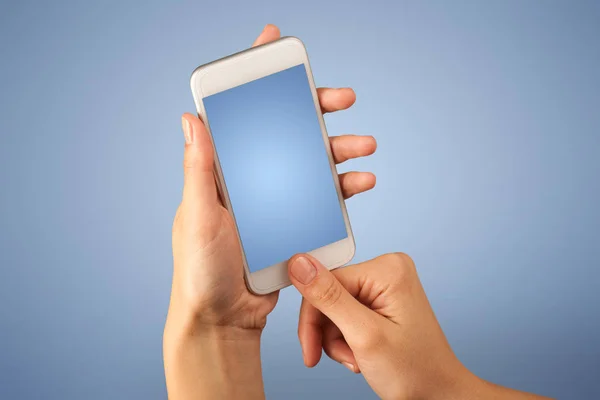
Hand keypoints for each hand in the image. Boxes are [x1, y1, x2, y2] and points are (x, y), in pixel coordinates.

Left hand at [167, 24, 376, 333]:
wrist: (224, 319)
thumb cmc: (200, 270)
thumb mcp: (196, 215)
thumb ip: (199, 169)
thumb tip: (191, 118)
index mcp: (224, 170)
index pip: (242, 115)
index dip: (257, 80)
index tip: (274, 45)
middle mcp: (252, 178)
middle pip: (288, 132)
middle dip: (315, 110)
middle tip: (343, 97)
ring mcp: (277, 200)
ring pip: (313, 163)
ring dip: (340, 149)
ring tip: (366, 144)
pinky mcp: (296, 224)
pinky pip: (325, 198)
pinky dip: (345, 187)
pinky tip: (361, 182)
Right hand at [288, 253, 550, 399]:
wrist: (437, 394)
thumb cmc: (416, 370)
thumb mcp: (364, 335)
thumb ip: (328, 297)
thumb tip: (298, 262)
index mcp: (386, 269)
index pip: (325, 281)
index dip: (312, 317)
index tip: (310, 349)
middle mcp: (386, 270)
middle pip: (328, 293)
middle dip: (328, 331)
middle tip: (343, 356)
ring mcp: (385, 285)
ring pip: (334, 306)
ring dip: (337, 338)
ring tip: (356, 358)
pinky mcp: (381, 299)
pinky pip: (345, 313)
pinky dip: (346, 338)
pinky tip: (360, 353)